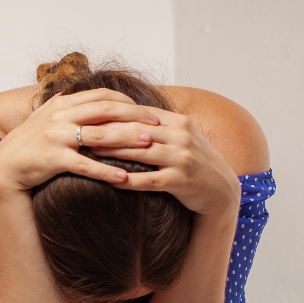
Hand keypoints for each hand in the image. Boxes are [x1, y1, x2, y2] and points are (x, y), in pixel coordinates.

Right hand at [0, 88, 161, 193]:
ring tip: (150, 146)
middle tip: (157, 125)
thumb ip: (72, 108)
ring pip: (100, 134)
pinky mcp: (54, 159)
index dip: (128, 102)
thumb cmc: (31, 144)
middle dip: (135, 116)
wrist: (5, 166)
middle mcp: (61, 116)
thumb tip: (98, 102)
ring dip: (128, 139)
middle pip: (106, 110)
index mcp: (63, 103)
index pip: (102, 95)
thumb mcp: (49, 118)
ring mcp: (57, 136)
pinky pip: (86, 164)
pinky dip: (106, 171)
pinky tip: (124, 178)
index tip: (148, 111)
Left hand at [94, 108, 239, 216]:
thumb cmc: (195, 162)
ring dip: (113, 152)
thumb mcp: (181, 137)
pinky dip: (127, 180)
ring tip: (90, 153)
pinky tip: (109, 180)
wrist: (221, 190)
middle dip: (107, 131)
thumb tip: (125, 112)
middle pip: (137, 130)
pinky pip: (148, 180)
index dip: (113, 114)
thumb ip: (158, 125)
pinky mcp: (181, 181)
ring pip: (140, 152)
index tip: (89, 115)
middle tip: (81, 132)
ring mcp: (181, 159)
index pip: (140, 113)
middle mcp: (181, 137)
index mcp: (178, 122)